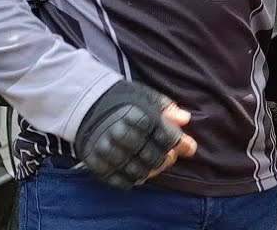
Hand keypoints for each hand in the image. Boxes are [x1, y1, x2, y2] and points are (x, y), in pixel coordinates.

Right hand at [74, 80, 197, 189]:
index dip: (182, 145)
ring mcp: (107, 150)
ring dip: (150, 171)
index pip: (167, 138)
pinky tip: (137, 174)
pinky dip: (130, 180)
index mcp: (138, 116)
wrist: (86, 102)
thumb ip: (168, 108)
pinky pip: (117, 179)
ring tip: (153, 166)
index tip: (190, 148)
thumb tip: (185, 119)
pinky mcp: (95, 162)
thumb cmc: (123, 99)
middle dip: (166, 159)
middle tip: (168, 157)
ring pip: (138, 171)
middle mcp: (122, 134)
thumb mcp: (147, 96)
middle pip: (154, 158)